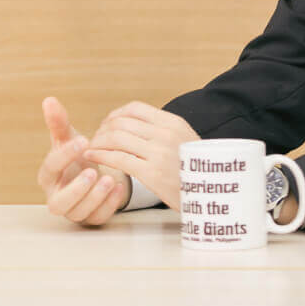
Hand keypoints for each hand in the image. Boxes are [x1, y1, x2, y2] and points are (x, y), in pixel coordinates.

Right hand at [37, 97, 128, 226]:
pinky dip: (110, 204)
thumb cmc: (76, 155)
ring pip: (79, 213)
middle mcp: (57, 196)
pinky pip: (98, 218)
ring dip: (95, 197)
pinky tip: (120, 187)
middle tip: (93, 171)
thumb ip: (59, 122)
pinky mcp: (91, 218)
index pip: (51, 167)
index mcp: (48, 175)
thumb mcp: (69, 138)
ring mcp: (74, 210)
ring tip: (111, 178)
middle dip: (76, 189)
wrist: (91, 173)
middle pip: (58, 203)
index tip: (83, 142)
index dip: (65, 155)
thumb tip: (49, 100)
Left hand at [83, 101, 198, 210]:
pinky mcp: (152, 173)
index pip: (135, 108)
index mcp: (174, 123)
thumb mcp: (185, 142)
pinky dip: (100, 155)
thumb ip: (162, 131)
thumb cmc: (195, 172)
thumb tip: (132, 125)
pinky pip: (117, 158)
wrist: (212, 197)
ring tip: (91, 149)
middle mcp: (166, 134)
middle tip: (96, 139)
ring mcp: (159, 153)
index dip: (115, 115)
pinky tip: (92, 157)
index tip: (107, 125)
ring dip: (98, 142)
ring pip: (116, 138)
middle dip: (103, 130)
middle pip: (122, 122)